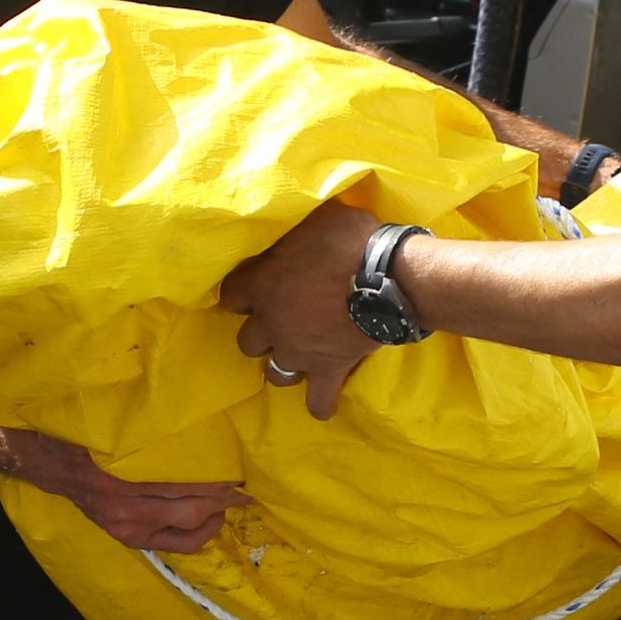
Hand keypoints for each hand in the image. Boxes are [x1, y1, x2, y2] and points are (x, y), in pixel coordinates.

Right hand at [0, 430, 235, 552]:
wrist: (48, 461)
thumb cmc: (86, 435)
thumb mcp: (115, 425)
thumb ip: (150, 429)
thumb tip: (199, 424)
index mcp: (122, 472)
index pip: (184, 480)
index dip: (217, 476)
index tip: (239, 465)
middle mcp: (125, 504)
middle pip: (192, 507)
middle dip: (224, 497)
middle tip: (246, 484)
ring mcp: (127, 526)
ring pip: (189, 528)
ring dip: (216, 514)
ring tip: (234, 500)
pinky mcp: (129, 538)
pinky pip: (175, 544)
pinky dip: (198, 533)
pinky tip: (210, 519)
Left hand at [218, 196, 383, 420]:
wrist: (389, 277)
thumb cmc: (351, 240)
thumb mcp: (318, 217)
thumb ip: (299, 228)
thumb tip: (298, 217)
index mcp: (262, 284)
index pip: (231, 295)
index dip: (242, 292)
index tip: (254, 287)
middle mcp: (272, 323)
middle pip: (248, 341)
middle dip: (261, 331)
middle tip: (281, 320)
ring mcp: (299, 351)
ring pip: (275, 372)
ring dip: (282, 363)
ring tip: (297, 353)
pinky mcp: (329, 369)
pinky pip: (318, 400)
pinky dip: (319, 402)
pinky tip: (320, 402)